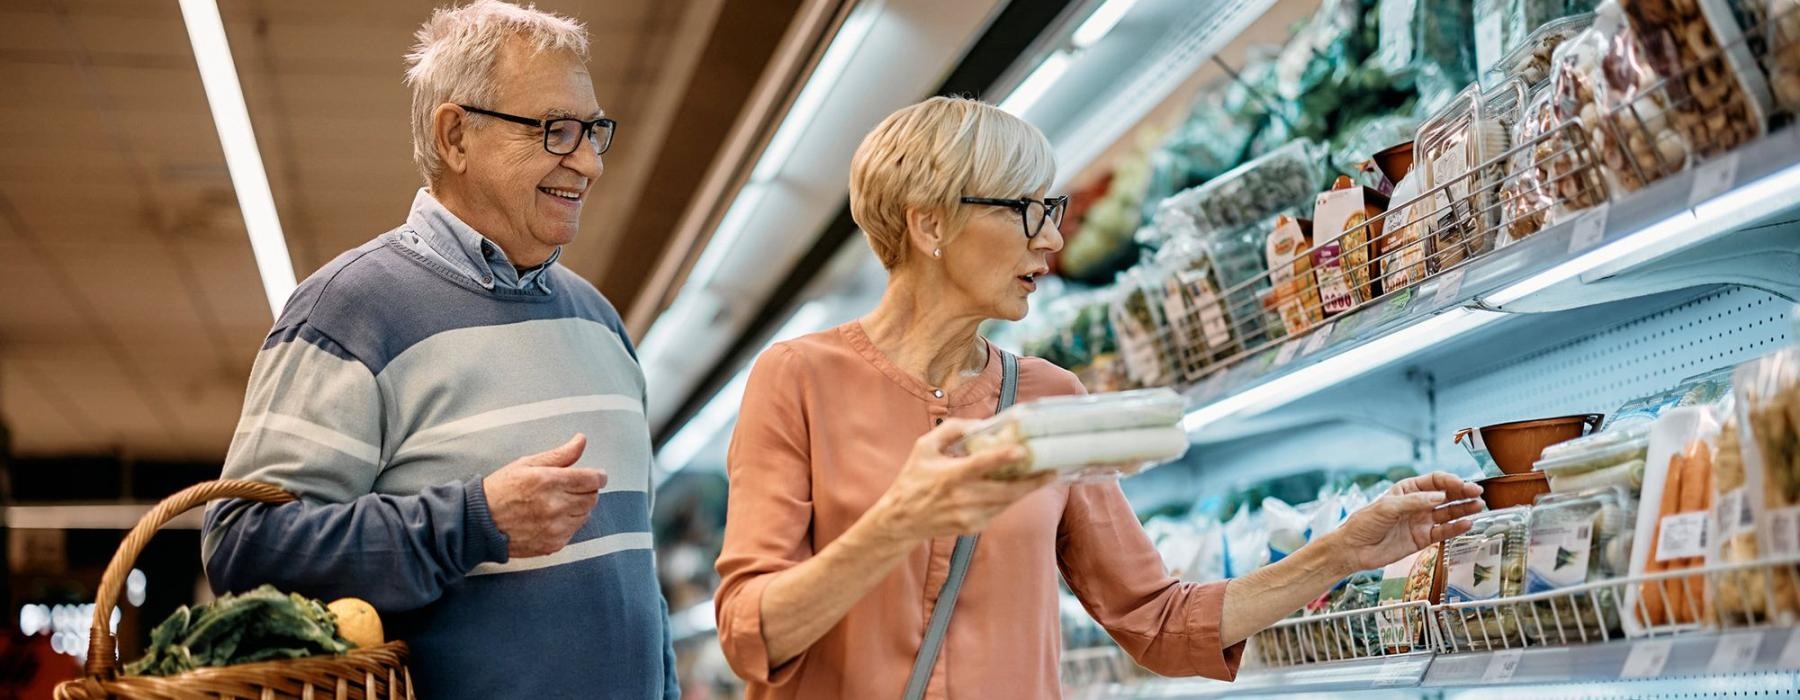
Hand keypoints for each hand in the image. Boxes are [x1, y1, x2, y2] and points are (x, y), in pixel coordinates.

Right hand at [483, 434, 607, 557]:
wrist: (480, 522)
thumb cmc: (501, 489)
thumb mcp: (528, 464)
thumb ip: (560, 455)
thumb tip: (581, 440)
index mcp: (549, 481)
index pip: (591, 479)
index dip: (598, 476)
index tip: (597, 475)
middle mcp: (555, 506)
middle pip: (592, 498)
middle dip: (587, 490)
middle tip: (573, 488)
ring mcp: (555, 528)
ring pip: (585, 515)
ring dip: (579, 508)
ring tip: (559, 503)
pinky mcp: (553, 544)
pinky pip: (574, 531)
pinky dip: (568, 524)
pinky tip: (551, 518)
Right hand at [868, 419, 1056, 540]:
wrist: (901, 521)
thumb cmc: (913, 480)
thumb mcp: (924, 447)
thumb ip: (952, 430)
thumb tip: (981, 423)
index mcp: (949, 476)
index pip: (979, 465)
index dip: (1002, 458)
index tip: (1022, 450)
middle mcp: (961, 498)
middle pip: (1005, 490)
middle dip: (1032, 481)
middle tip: (1052, 469)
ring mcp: (969, 516)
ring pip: (1006, 502)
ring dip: (1026, 490)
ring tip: (1045, 476)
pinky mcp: (973, 527)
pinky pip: (999, 510)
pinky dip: (1010, 499)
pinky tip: (1020, 488)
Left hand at [1323, 472, 1484, 573]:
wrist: (1354, 549)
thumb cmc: (1365, 523)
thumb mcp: (1387, 507)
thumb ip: (1414, 502)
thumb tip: (1439, 497)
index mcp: (1407, 490)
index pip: (1434, 481)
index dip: (1450, 482)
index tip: (1462, 485)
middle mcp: (1417, 504)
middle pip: (1446, 496)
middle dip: (1462, 493)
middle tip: (1478, 493)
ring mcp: (1421, 521)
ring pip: (1448, 513)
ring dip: (1464, 509)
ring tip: (1479, 506)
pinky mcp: (1422, 539)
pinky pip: (1443, 532)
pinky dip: (1456, 528)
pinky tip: (1467, 523)